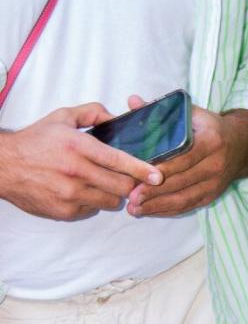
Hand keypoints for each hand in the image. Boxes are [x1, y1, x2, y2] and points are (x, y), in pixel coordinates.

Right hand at [0, 104, 161, 220]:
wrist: (4, 166)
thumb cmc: (35, 141)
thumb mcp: (62, 117)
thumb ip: (93, 112)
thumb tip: (117, 117)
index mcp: (77, 146)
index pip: (118, 160)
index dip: (140, 169)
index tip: (157, 175)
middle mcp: (75, 171)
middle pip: (121, 186)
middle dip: (129, 183)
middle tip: (125, 177)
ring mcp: (70, 194)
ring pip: (110, 201)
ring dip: (112, 193)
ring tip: (99, 182)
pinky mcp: (64, 211)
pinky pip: (92, 209)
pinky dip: (92, 202)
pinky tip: (81, 190)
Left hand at [125, 99, 237, 216]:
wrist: (242, 144)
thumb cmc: (209, 127)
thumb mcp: (191, 113)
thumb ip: (161, 111)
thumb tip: (132, 101)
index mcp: (211, 140)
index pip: (184, 158)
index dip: (162, 169)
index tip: (140, 176)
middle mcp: (216, 164)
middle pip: (182, 181)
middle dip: (154, 191)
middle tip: (130, 197)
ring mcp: (216, 182)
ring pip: (185, 198)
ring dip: (158, 206)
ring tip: (134, 209)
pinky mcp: (213, 195)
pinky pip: (189, 206)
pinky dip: (168, 211)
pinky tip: (149, 211)